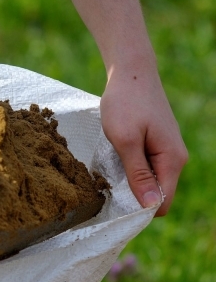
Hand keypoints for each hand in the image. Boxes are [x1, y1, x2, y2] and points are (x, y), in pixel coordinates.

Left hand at [100, 62, 187, 216]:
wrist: (131, 73)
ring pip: (149, 180)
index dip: (140, 209)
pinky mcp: (157, 144)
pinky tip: (115, 156)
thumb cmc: (125, 104)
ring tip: (109, 165)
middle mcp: (175, 159)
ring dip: (129, 180)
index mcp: (172, 160)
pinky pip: (146, 167)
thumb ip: (138, 173)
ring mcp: (167, 151)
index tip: (114, 202)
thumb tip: (151, 206)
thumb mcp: (125, 140)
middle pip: (156, 193)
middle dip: (133, 195)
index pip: (162, 202)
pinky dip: (130, 166)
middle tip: (106, 182)